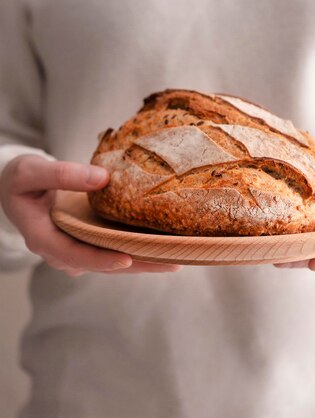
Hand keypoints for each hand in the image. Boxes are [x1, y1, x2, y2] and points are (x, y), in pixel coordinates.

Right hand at [0, 154, 182, 275]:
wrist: (16, 186)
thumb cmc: (21, 178)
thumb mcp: (32, 171)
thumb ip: (63, 174)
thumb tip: (103, 178)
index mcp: (42, 237)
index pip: (75, 254)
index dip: (101, 259)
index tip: (128, 258)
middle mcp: (59, 250)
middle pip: (101, 264)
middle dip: (137, 265)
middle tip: (173, 262)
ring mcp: (73, 249)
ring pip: (109, 260)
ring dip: (141, 261)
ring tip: (176, 258)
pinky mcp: (84, 241)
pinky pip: (110, 249)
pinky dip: (133, 248)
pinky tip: (158, 245)